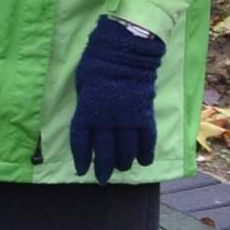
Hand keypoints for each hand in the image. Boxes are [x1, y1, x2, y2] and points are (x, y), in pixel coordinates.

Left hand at [69, 15, 163, 184]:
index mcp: (87, 112)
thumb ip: (86, 105)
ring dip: (123, 162)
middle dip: (103, 168)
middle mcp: (107, 120)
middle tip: (103, 179)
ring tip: (122, 168)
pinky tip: (144, 161)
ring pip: (126, 149)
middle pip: (105, 151)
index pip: (82, 142)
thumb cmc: (97, 61)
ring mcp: (127, 119)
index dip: (81, 158)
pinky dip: (146, 152)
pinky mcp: (145, 115)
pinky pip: (147, 139)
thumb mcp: (82, 84)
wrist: (126, 50)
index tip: (82, 170)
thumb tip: (89, 120)